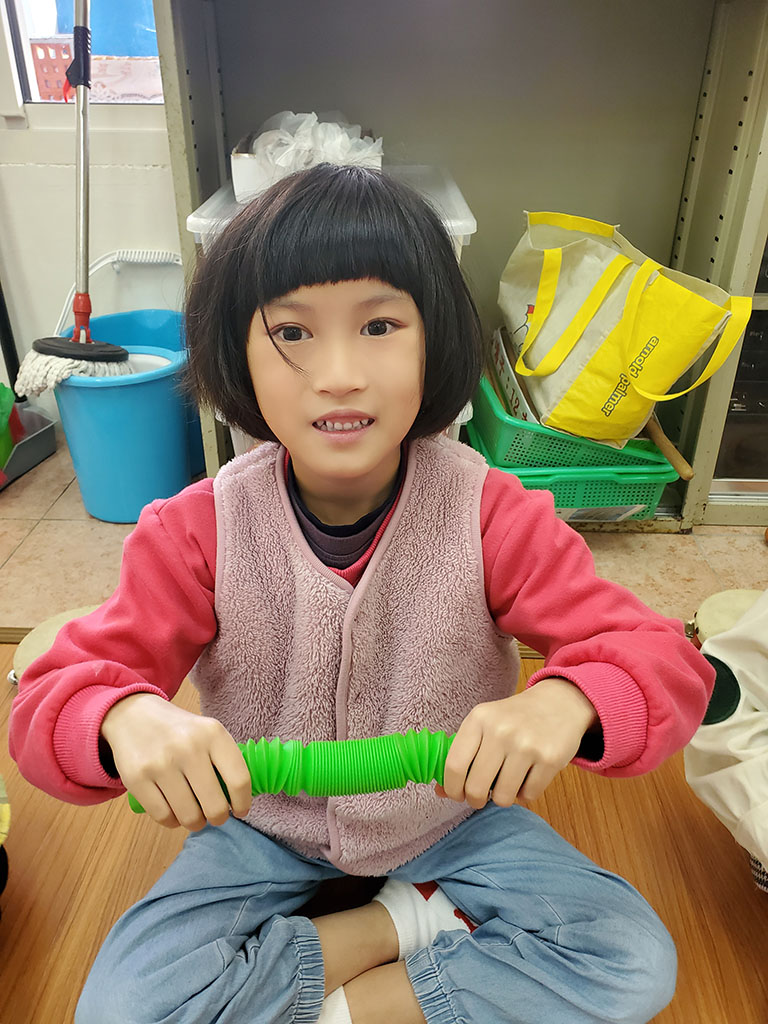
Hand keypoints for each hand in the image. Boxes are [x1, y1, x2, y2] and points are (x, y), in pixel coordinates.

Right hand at [100, 693, 252, 829]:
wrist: (132, 715)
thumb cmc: (178, 730)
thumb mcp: (206, 732)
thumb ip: (224, 760)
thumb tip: (239, 800)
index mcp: (212, 733)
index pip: (239, 780)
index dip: (243, 803)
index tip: (240, 810)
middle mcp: (188, 748)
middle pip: (215, 805)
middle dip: (219, 818)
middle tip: (216, 816)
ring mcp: (161, 764)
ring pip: (189, 816)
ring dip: (195, 822)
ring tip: (195, 815)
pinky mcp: (137, 779)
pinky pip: (163, 817)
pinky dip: (172, 821)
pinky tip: (174, 812)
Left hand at [435, 677, 597, 808]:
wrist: (559, 703)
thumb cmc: (514, 718)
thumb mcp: (484, 724)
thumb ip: (462, 754)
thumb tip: (440, 791)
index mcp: (479, 718)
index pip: (454, 765)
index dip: (452, 788)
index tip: (456, 794)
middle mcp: (501, 730)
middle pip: (476, 787)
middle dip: (475, 800)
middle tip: (480, 796)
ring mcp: (527, 745)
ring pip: (502, 796)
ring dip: (502, 797)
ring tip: (507, 781)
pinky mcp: (550, 759)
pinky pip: (528, 795)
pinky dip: (526, 792)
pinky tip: (528, 775)